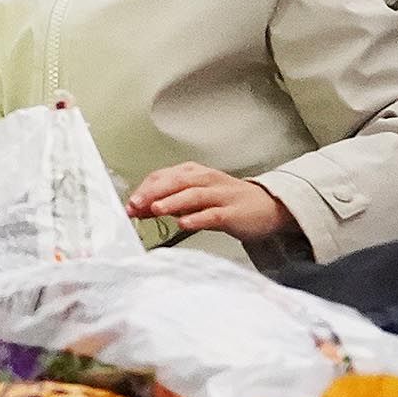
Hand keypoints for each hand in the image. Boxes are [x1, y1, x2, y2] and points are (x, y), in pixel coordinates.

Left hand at [126, 162, 291, 240]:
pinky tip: (184, 223)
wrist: (268, 207)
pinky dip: (197, 218)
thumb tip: (139, 209)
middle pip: (176, 182)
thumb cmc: (227, 202)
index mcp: (194, 173)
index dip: (144, 189)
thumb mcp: (195, 199)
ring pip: (193, 194)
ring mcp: (220, 195)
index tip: (129, 204)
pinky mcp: (233, 212)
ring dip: (172, 201)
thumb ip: (169, 202)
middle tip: (135, 205)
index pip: (163, 176)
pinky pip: (213, 214)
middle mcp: (206, 180)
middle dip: (153, 192)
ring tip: (155, 209)